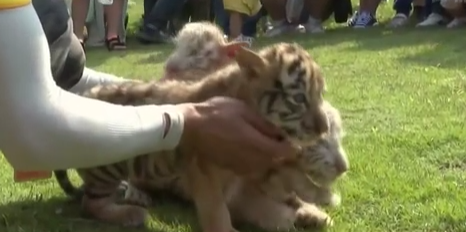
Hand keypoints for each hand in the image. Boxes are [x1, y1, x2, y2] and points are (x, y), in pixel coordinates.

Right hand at [177, 96, 298, 174]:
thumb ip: (262, 123)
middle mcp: (250, 159)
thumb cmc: (217, 113)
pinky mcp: (229, 166)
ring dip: (266, 158)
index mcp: (255, 144)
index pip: (281, 152)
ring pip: (260, 166)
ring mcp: (238, 165)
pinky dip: (253, 161)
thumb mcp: (243, 110)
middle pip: (272, 161)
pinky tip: (249, 150)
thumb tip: (279, 132)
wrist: (190, 127)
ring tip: (264, 144)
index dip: (290, 148)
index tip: (293, 141)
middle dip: (278, 152)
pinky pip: (248, 167)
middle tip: (279, 140)